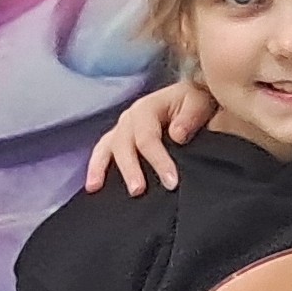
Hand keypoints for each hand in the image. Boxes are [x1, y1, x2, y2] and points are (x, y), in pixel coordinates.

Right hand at [83, 80, 217, 195]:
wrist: (190, 100)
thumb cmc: (195, 102)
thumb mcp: (199, 102)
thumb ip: (190, 116)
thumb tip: (177, 135)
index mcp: (148, 107)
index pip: (148, 137)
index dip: (158, 160)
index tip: (171, 182)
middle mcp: (129, 117)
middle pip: (123, 144)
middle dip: (130, 169)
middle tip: (138, 191)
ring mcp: (121, 129)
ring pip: (106, 147)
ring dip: (100, 168)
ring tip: (96, 188)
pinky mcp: (117, 140)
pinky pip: (101, 152)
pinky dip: (94, 167)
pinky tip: (92, 187)